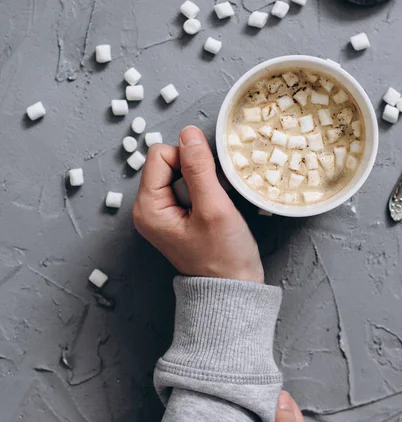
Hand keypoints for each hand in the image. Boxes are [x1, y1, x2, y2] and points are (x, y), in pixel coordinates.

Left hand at [133, 125, 263, 282]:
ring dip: (204, 182)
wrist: (233, 289)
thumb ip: (199, 168)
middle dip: (196, 172)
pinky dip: (206, 191)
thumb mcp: (213, 209)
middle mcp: (149, 208)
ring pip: (183, 172)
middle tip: (212, 201)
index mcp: (148, 207)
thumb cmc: (224, 256)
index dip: (189, 161)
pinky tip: (216, 210)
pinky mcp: (178, 215)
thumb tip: (189, 132)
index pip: (161, 154)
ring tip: (215, 208)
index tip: (207, 186)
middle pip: (170, 161)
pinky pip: (190, 186)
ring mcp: (163, 212)